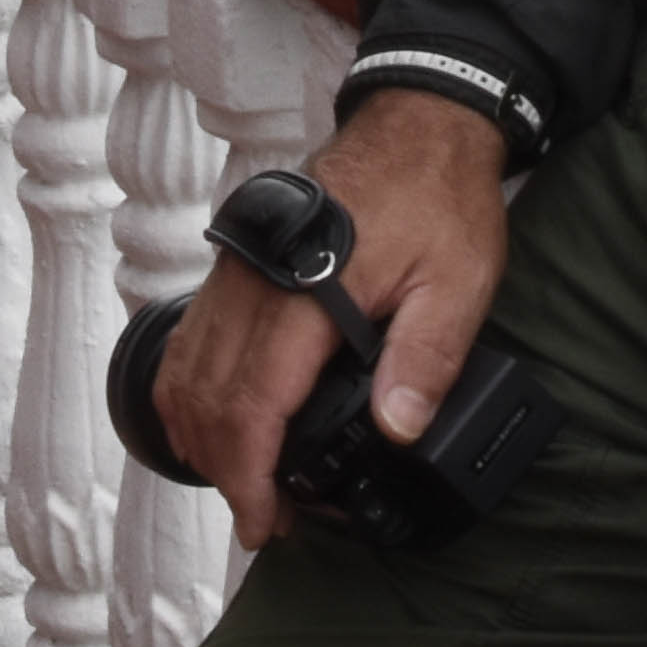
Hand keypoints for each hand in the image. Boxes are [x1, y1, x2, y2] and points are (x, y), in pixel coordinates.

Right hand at [148, 87, 511, 553]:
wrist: (417, 123)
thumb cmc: (440, 199)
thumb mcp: (458, 282)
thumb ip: (427, 357)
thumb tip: (397, 429)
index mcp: (307, 295)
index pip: (253, 405)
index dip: (249, 476)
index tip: (263, 523)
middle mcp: (255, 283)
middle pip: (209, 398)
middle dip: (226, 471)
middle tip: (262, 519)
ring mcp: (238, 270)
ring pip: (188, 368)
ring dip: (201, 435)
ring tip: (240, 482)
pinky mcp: (238, 263)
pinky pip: (193, 336)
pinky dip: (189, 388)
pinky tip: (211, 419)